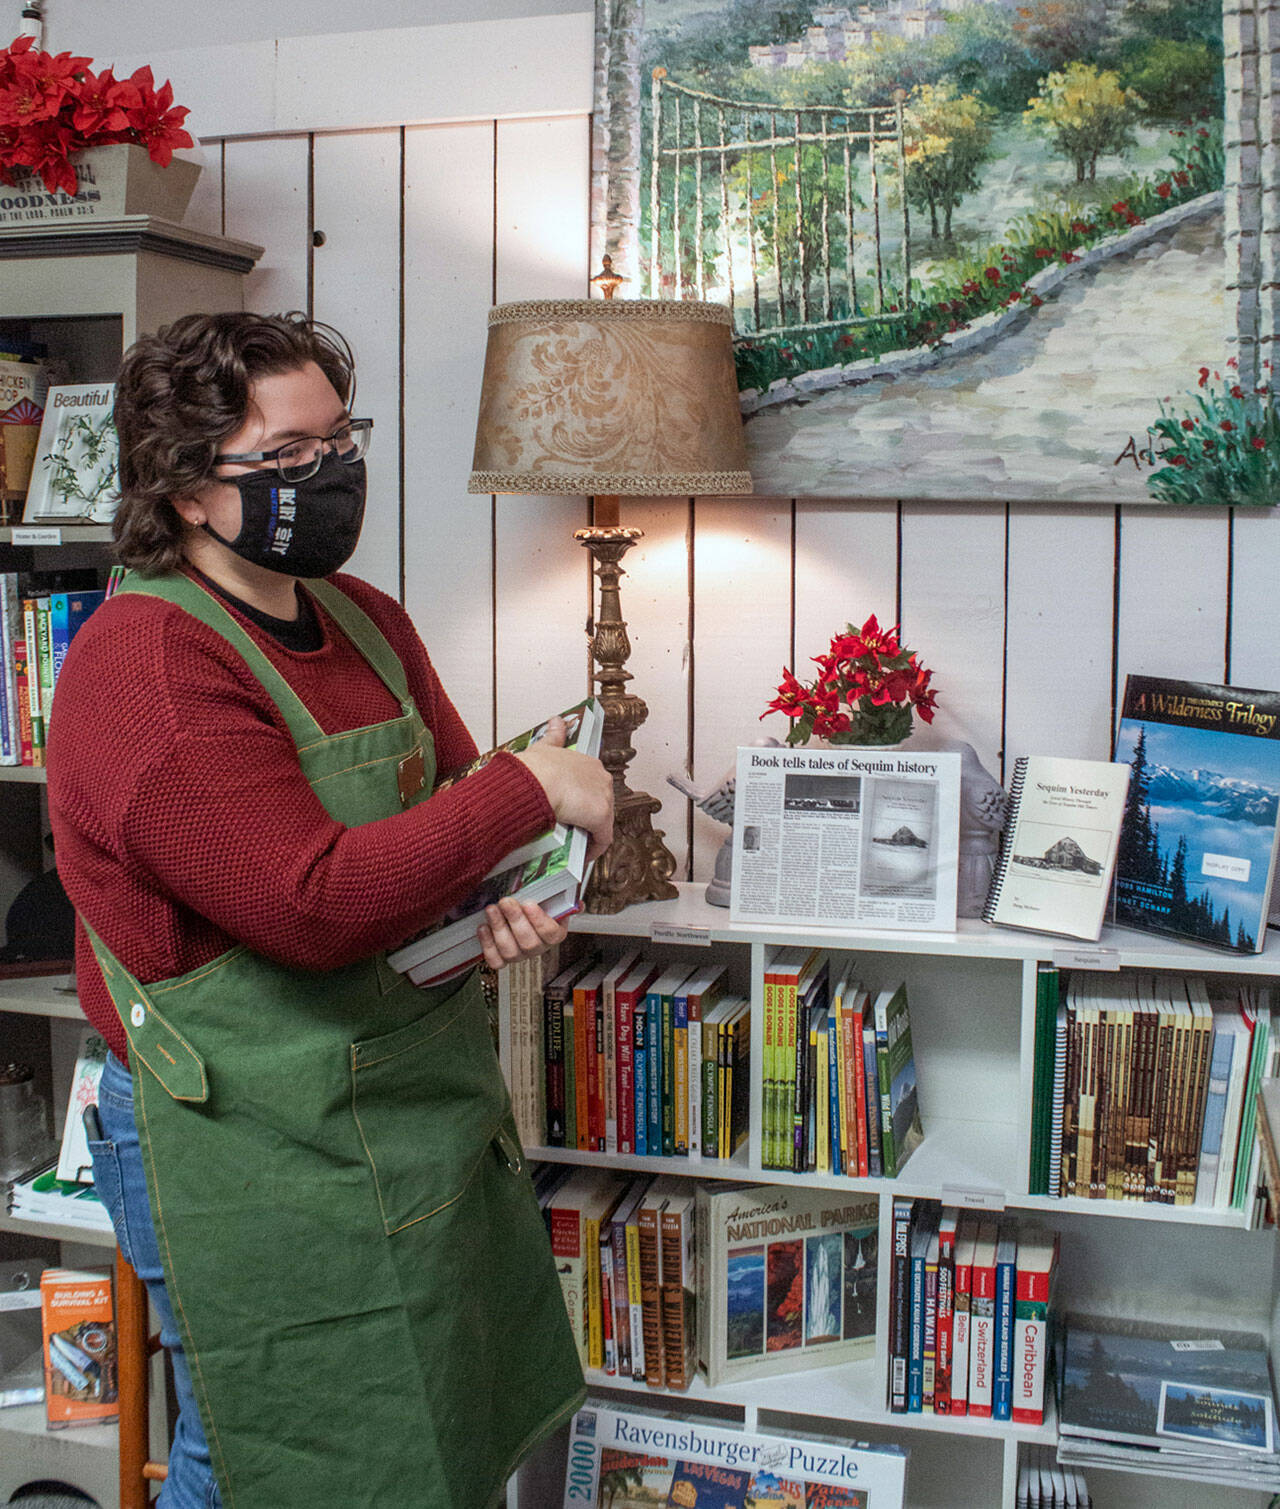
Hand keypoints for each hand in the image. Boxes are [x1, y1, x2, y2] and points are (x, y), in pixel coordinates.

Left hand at [477, 896, 568, 970]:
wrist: (522, 912)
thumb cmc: (539, 904)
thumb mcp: (555, 898)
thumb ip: (566, 898)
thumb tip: (578, 903)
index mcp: (555, 934)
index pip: (551, 933)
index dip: (539, 920)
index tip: (528, 903)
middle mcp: (538, 947)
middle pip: (529, 943)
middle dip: (515, 920)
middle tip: (506, 902)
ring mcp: (519, 954)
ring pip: (510, 951)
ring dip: (499, 928)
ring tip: (492, 909)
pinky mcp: (502, 958)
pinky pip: (495, 959)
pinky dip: (487, 944)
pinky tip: (484, 927)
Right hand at [514, 714, 614, 862]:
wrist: (534, 782)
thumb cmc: (532, 769)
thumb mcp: (542, 747)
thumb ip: (553, 736)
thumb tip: (557, 720)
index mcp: (588, 762)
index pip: (590, 785)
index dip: (580, 800)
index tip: (569, 811)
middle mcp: (601, 777)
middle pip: (598, 804)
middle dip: (586, 819)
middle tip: (569, 831)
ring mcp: (603, 797)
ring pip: (601, 823)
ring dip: (589, 835)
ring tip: (573, 846)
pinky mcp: (601, 818)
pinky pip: (602, 839)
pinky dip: (593, 850)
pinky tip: (582, 857)